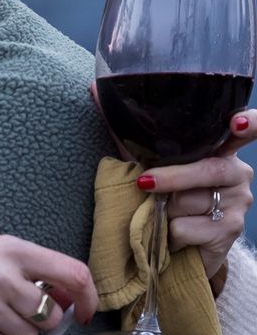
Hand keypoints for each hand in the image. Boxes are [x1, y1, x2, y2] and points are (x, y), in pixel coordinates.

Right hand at [0, 234, 96, 334]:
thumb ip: (23, 265)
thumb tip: (63, 296)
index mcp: (9, 249)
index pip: (72, 274)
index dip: (88, 298)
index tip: (84, 312)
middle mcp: (0, 275)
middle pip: (51, 316)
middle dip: (37, 320)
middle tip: (9, 311)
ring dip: (13, 334)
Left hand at [136, 109, 255, 277]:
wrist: (176, 246)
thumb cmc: (162, 196)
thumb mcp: (147, 162)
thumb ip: (129, 131)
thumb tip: (94, 88)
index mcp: (219, 149)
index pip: (247, 129)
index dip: (249, 123)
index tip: (237, 122)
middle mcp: (236, 172)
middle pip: (208, 170)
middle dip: (173, 178)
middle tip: (145, 183)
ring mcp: (238, 202)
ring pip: (192, 201)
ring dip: (166, 210)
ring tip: (165, 212)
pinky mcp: (230, 230)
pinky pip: (187, 227)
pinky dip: (169, 232)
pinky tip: (174, 233)